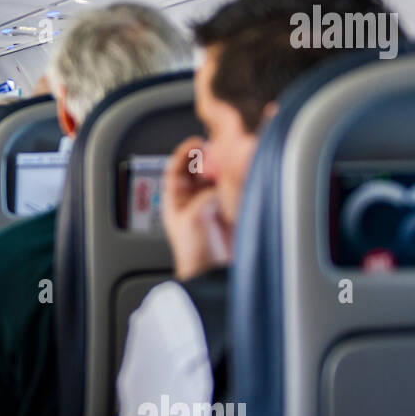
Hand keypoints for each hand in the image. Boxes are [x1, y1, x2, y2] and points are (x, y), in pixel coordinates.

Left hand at [162, 136, 231, 281]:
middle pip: (198, 169)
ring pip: (215, 177)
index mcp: (175, 200)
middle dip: (206, 157)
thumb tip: (220, 185)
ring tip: (229, 160)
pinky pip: (231, 188)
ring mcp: (211, 204)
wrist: (213, 273)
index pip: (175, 169)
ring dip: (221, 167)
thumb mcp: (193, 217)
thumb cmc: (194, 253)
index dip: (183, 153)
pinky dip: (234, 179)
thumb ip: (205, 195)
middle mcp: (193, 200)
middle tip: (217, 148)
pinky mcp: (229, 210)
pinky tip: (239, 174)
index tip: (195, 142)